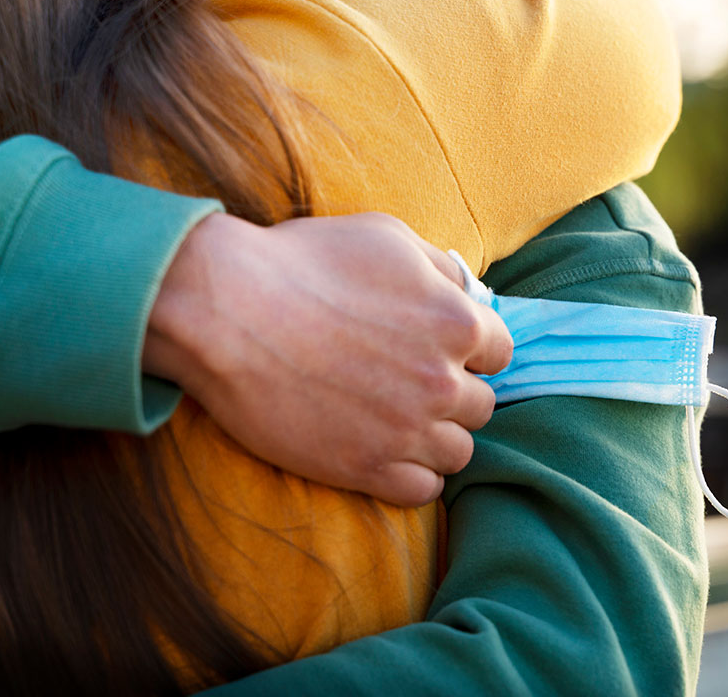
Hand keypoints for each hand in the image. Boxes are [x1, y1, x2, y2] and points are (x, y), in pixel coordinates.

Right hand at [143, 211, 512, 505]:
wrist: (227, 309)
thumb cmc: (304, 262)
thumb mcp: (387, 236)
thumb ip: (442, 269)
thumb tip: (470, 293)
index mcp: (456, 323)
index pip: (500, 353)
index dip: (473, 350)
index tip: (442, 350)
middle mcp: (442, 382)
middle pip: (481, 406)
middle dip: (455, 393)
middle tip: (412, 383)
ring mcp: (405, 430)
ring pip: (458, 453)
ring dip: (437, 437)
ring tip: (401, 420)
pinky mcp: (365, 468)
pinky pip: (422, 490)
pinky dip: (413, 474)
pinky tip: (386, 450)